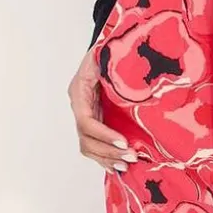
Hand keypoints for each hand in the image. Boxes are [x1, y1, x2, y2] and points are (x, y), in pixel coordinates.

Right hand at [69, 46, 143, 173]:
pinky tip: (117, 166)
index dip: (103, 135)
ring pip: (89, 146)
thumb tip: (133, 80)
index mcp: (79, 91)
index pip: (86, 121)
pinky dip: (105, 157)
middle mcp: (80, 105)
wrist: (108, 46)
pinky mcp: (96, 120)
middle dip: (108, 152)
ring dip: (107, 158)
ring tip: (127, 164)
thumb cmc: (109, 47)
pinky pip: (95, 145)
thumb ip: (114, 67)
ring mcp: (86, 114)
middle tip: (131, 156)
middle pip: (86, 139)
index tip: (124, 142)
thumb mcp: (108, 54)